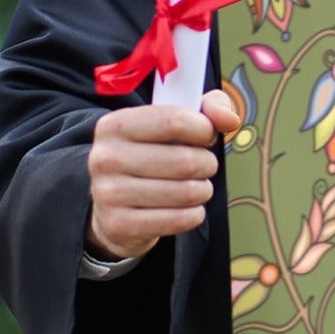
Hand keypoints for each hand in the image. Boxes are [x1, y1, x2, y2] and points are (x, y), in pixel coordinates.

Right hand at [85, 88, 242, 260]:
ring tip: (196, 186)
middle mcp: (105, 157)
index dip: (204, 130)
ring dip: (203, 190)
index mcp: (116, 124)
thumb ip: (208, 108)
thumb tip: (229, 119)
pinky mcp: (119, 225)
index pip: (174, 121)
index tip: (206, 136)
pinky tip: (187, 208)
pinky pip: (178, 220)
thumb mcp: (175, 122)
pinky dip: (194, 214)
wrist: (114, 204)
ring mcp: (108, 193)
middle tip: (203, 166)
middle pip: (184, 161)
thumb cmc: (152, 155)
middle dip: (206, 164)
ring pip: (185, 192)